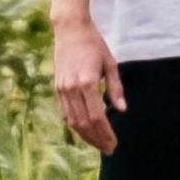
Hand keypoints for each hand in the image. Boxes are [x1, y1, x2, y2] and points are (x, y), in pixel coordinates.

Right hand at [52, 14, 126, 153]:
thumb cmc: (94, 44)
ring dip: (86, 136)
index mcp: (87, 82)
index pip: (97, 117)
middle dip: (97, 140)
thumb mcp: (110, 63)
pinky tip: (85, 130)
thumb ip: (115, 88)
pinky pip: (66, 113)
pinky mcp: (57, 88)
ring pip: (73, 121)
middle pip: (84, 123)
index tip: (114, 144)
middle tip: (109, 149)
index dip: (106, 134)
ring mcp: (62, 89)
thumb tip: (122, 110)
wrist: (70, 29)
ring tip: (99, 144)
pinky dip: (75, 125)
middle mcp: (72, 89)